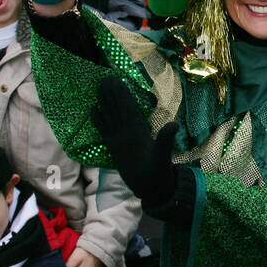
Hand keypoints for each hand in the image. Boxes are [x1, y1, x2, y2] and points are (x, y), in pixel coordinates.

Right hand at [90, 77, 179, 210]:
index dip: (122, 94)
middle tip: (105, 77)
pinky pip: (105, 131)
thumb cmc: (159, 174)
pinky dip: (98, 121)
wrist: (153, 188)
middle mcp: (130, 131)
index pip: (128, 108)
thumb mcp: (162, 157)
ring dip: (105, 103)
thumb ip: (165, 141)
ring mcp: (122, 139)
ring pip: (111, 116)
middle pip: (119, 108)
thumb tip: (173, 125)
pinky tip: (93, 111)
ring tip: (99, 88)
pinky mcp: (115, 148)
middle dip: (113, 93)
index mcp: (139, 130)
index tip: (115, 80)